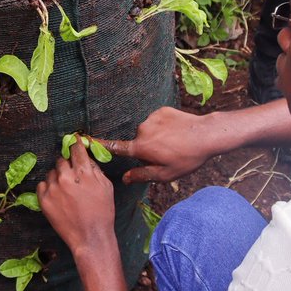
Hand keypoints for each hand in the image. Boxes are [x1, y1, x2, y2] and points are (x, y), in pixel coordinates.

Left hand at [37, 140, 116, 259]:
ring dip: (57, 177)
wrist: (90, 237)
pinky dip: (48, 188)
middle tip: (71, 176)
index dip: (75, 144)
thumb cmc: (102, 213)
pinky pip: (42, 185)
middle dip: (66, 166)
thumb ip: (95, 169)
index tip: (73, 142)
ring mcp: (54, 188)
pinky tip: (57, 196)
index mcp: (84, 173)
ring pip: (51, 173)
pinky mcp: (44, 200)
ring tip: (65, 191)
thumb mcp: (106, 187)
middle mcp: (67, 178)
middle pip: (61, 160)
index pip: (76, 150)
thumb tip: (86, 157)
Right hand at [102, 106, 224, 183]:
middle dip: (147, 149)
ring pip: (149, 132)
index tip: (83, 139)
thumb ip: (142, 175)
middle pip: (138, 143)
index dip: (99, 144)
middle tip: (166, 156)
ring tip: (175, 144)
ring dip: (157, 138)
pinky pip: (158, 121)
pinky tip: (177, 132)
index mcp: (141, 147)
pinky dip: (164, 127)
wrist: (206, 135)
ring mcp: (151, 119)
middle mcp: (142, 130)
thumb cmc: (186, 158)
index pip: (115, 147)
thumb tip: (125, 179)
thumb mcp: (165, 174)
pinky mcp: (161, 111)